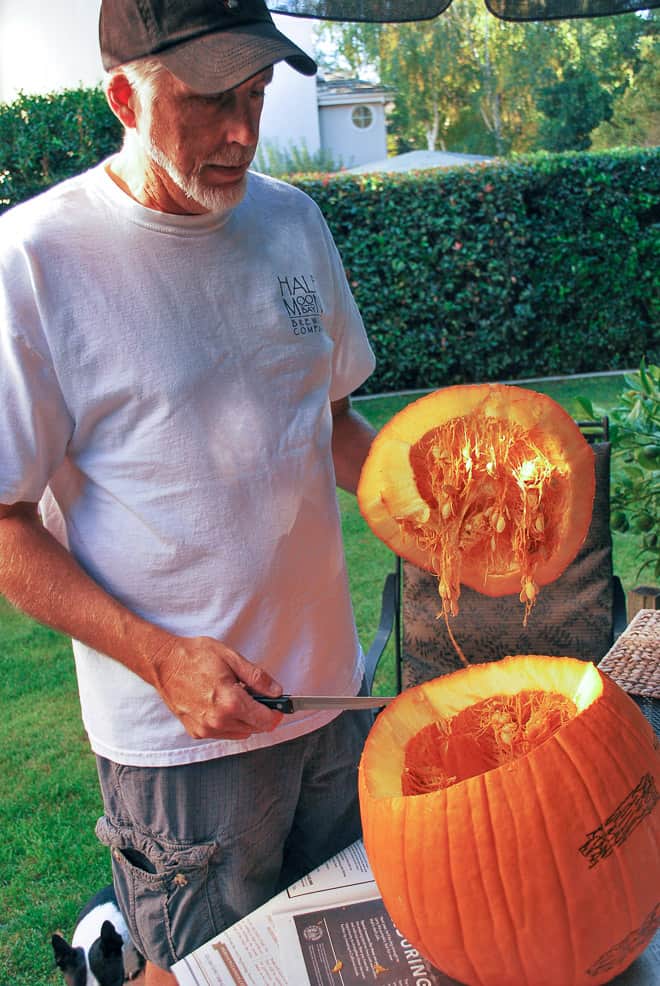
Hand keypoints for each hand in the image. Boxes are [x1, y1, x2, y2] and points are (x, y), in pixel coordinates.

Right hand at [148, 635, 283, 739]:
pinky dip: (229, 722)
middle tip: (254, 694)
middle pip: (255, 728)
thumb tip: (276, 691)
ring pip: (240, 732)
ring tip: (234, 696)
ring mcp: (206, 729)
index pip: (266, 720)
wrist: (164, 664)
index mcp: (230, 702)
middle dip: (260, 713)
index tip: (278, 705)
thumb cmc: (195, 657)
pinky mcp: (196, 732)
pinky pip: (224, 733)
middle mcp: (219, 720)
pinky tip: (220, 704)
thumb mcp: (232, 658)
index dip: (276, 712)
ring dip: (245, 719)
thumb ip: (257, 678)